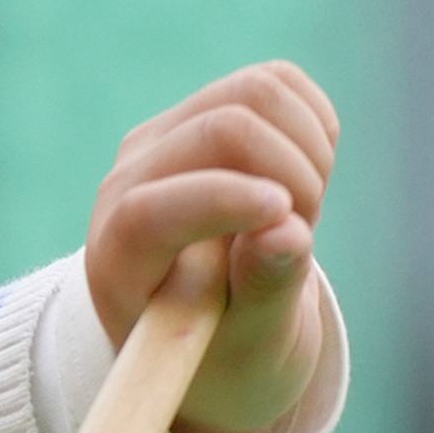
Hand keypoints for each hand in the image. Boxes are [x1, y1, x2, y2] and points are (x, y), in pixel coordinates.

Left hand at [83, 63, 342, 432]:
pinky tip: (305, 176)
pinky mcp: (206, 108)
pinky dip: (314, 124)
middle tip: (304, 232)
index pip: (150, 209)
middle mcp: (128, 182)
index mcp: (119, 257)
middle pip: (220, 127)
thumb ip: (262, 292)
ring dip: (307, 150)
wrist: (209, 322)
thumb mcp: (248, 345)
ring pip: (256, 91)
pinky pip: (278, 81)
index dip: (220, 202)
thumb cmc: (225, 351)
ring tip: (300, 210)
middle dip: (293, 176)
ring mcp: (164, 137)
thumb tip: (285, 231)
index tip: (291, 221)